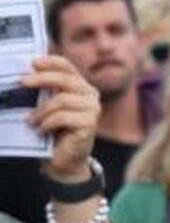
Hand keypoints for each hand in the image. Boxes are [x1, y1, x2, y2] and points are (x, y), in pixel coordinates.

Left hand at [22, 56, 99, 182]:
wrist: (63, 160)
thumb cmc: (52, 131)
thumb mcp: (46, 107)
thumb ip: (43, 92)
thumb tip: (24, 77)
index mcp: (80, 87)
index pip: (67, 67)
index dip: (51, 62)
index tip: (33, 62)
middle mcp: (90, 95)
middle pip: (65, 80)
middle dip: (42, 79)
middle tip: (22, 82)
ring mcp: (92, 110)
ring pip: (62, 100)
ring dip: (41, 111)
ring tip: (31, 121)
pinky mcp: (90, 124)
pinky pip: (63, 117)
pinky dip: (47, 123)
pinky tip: (41, 131)